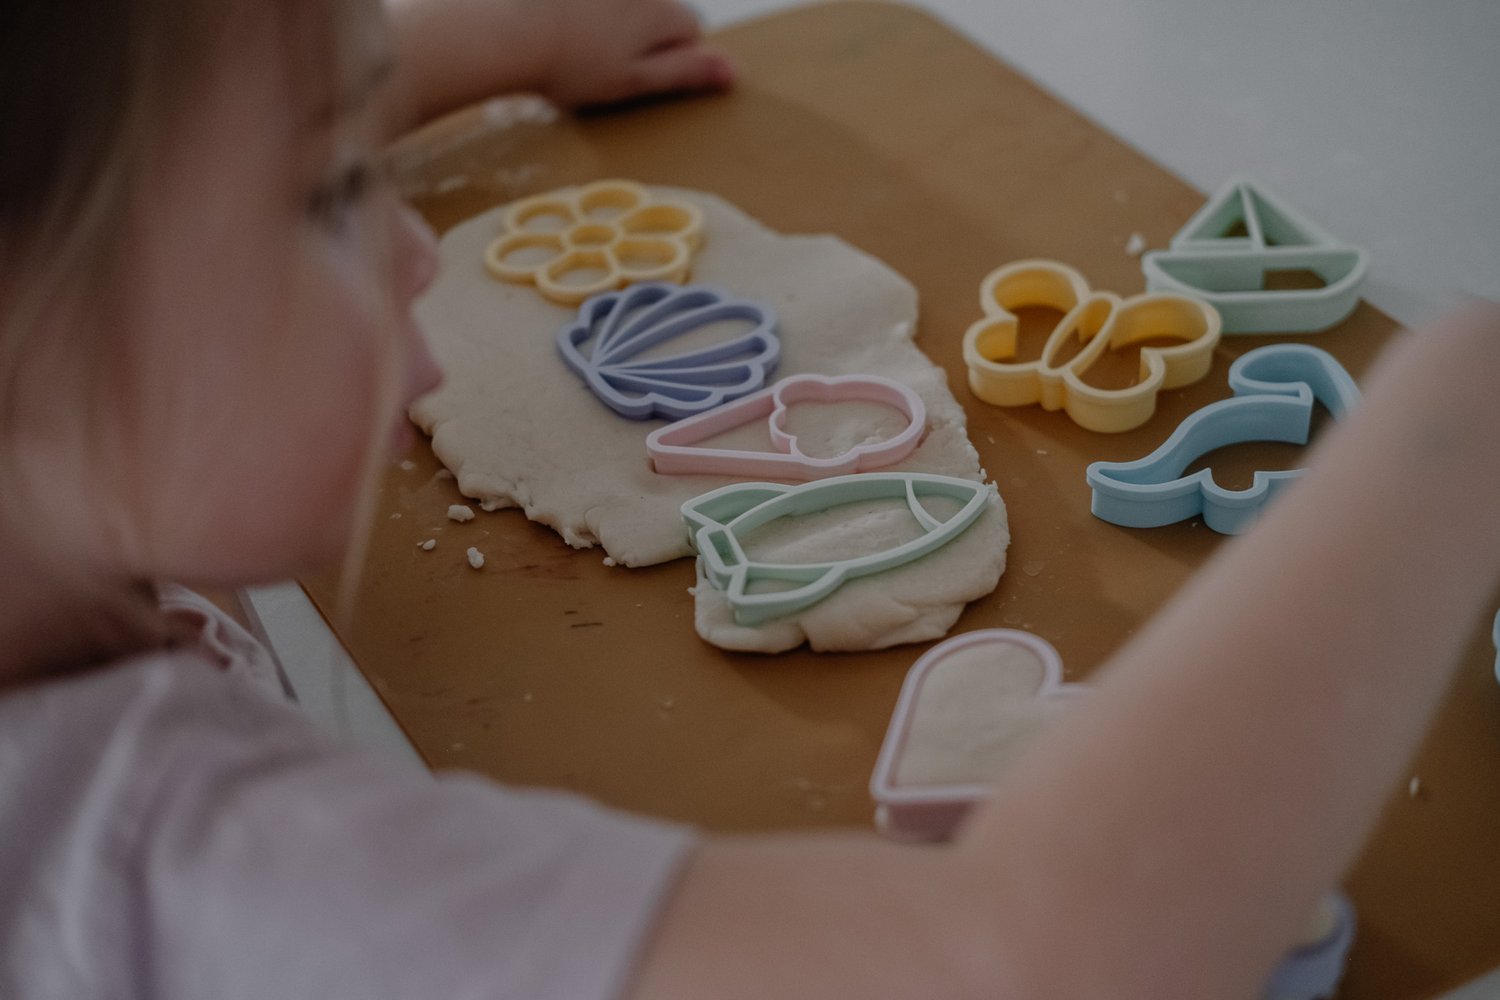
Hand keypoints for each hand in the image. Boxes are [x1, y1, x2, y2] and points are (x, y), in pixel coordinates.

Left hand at [388, 0, 733, 129]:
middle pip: (661, 11)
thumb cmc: (572, 64)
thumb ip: (686, 72)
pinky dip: (588, 13)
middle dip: (644, 32)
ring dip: (614, 20)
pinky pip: (599, 6)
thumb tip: (735, 71)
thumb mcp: (635, 81)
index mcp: (664, 14)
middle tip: (604, 61)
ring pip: (628, 6)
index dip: (671, 56)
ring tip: (579, 42)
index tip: (638, 74)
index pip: (692, 31)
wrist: (510, 30)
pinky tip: (566, 22)